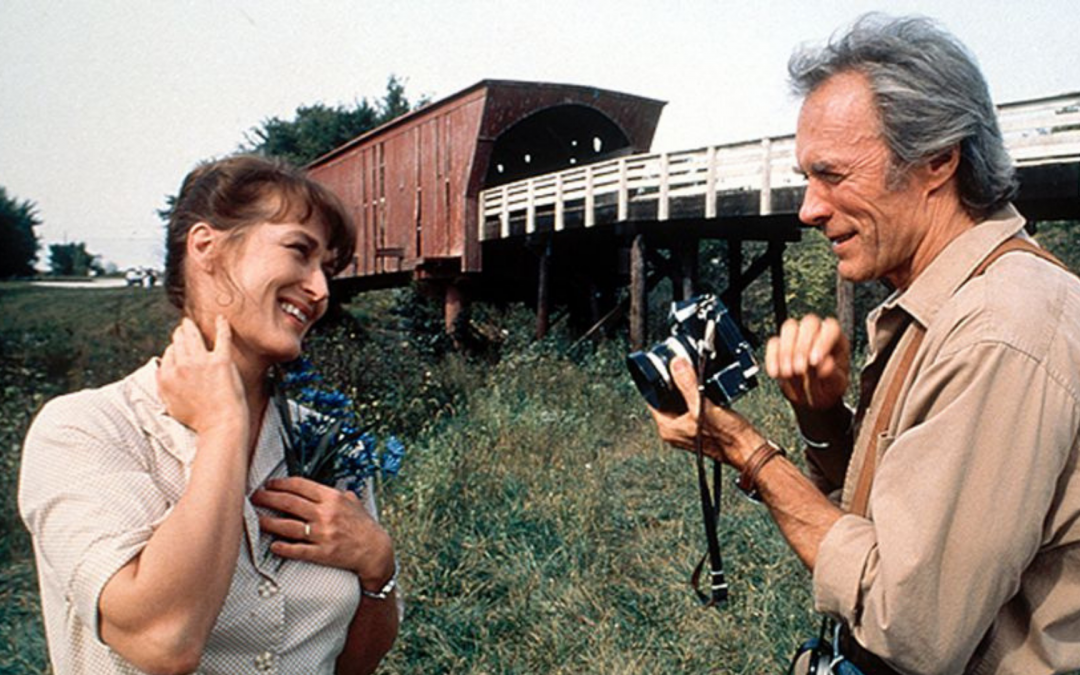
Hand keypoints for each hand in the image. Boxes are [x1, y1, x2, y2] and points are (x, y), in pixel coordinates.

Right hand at [157, 316, 246, 433]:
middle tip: (183, 329)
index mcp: (167, 376)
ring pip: (193, 336)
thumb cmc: (199, 419)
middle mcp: (181, 366)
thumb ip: (163, 386)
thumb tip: (161, 374)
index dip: (174, 350)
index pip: (168, 353)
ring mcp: (201, 361)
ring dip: (190, 327)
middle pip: (178, 341)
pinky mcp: (221, 360)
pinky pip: (221, 337)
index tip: (179, 348)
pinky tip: (221, 318)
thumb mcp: (171, 404)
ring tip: (191, 323)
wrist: (220, 424)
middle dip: (179, 334)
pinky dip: (222, 326)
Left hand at [251, 477, 394, 584]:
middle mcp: (326, 514)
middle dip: (268, 498)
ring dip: (269, 522)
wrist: (376, 551)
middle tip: (255, 497)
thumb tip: (326, 489)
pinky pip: (297, 550)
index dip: (281, 483)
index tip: (269, 484)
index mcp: (332, 498)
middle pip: (289, 503)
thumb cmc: (364, 527)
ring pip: (288, 526)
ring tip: (258, 520)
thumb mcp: (353, 503)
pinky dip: (283, 547)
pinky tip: (273, 545)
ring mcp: (323, 534)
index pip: (300, 486)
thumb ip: (338, 495)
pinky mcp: (322, 553)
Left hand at [648, 356, 764, 469]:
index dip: (657, 382)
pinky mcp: (700, 426)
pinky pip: (693, 406)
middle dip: (674, 384)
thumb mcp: (703, 405)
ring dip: (687, 389)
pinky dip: (698, 396)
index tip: (664, 368)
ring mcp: (688, 429)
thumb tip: (676, 365)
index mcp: (669, 428)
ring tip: (694, 377)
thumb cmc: (728, 437)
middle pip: (667, 399)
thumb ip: (688, 384)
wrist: (748, 448)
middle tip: (682, 369)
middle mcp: (676, 430)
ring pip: (681, 402)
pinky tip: (706, 390)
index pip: (652, 400)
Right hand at [765, 315, 849, 410]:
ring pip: (789, 328)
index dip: (823, 342)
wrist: (811, 398)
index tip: (815, 362)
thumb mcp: (836, 385)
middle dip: (802, 347)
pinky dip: (772, 358)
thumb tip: (826, 364)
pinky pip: (773, 343)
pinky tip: (776, 373)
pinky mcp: (780, 345)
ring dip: (786, 351)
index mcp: (836, 339)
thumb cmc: (828, 387)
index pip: (831, 328)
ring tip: (788, 374)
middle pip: (809, 323)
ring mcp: (797, 336)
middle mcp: (817, 332)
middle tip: (799, 370)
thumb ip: (833, 375)